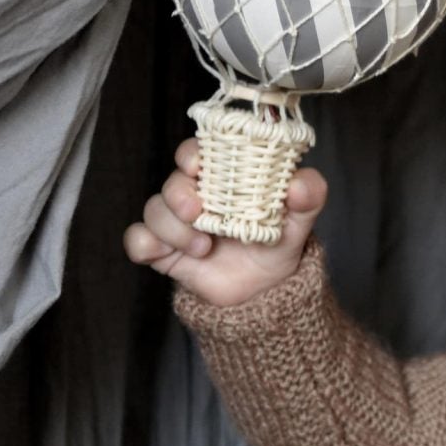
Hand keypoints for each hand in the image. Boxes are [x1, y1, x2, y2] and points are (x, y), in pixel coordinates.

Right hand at [123, 138, 327, 306]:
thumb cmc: (276, 244)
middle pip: (172, 182)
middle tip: (197, 213)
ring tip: (204, 249)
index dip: (192, 154)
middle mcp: (196, 195)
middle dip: (179, 195)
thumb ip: (308, 198)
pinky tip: (163, 255)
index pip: (198, 152)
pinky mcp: (163, 250)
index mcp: (224, 178)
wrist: (264, 292)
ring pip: (154, 211)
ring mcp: (177, 222)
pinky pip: (137, 240)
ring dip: (174, 229)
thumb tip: (299, 185)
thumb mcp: (299, 222)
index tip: (196, 165)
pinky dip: (143, 245)